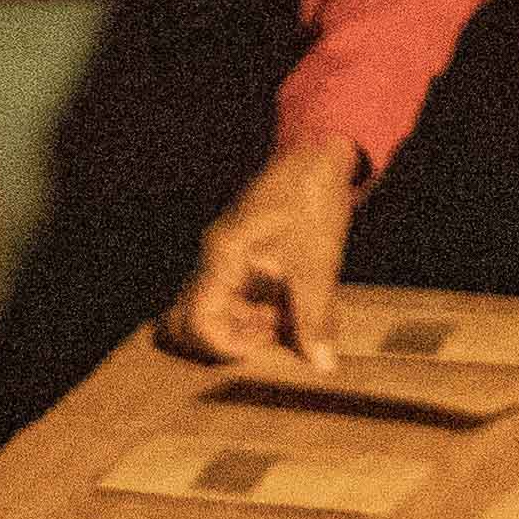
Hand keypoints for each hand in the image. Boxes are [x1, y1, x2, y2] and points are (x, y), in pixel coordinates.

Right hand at [168, 136, 363, 365]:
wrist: (318, 153)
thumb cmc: (311, 198)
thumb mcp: (317, 262)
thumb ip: (314, 315)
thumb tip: (321, 365)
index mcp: (221, 257)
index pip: (197, 320)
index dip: (224, 346)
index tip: (263, 348)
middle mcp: (214, 259)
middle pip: (201, 319)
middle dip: (236, 338)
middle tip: (276, 335)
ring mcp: (226, 257)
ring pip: (222, 310)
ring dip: (252, 326)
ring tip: (291, 319)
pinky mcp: (242, 256)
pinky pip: (240, 296)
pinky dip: (263, 310)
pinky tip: (293, 305)